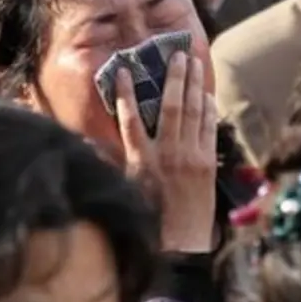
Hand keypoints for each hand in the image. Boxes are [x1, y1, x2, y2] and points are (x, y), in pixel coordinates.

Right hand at [116, 52, 216, 252]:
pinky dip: (209, 109)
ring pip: (193, 112)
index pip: (129, 119)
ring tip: (195, 62)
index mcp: (141, 162)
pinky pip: (209, 129)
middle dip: (174, 77)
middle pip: (170, 106)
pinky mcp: (207, 165)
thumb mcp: (126, 192)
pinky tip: (207, 95)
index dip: (124, 93)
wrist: (181, 247)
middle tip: (177, 54)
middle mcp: (167, 155)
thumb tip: (91, 145)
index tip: (122, 69)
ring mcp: (190, 158)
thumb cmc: (149, 220)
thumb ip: (115, 164)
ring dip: (194, 85)